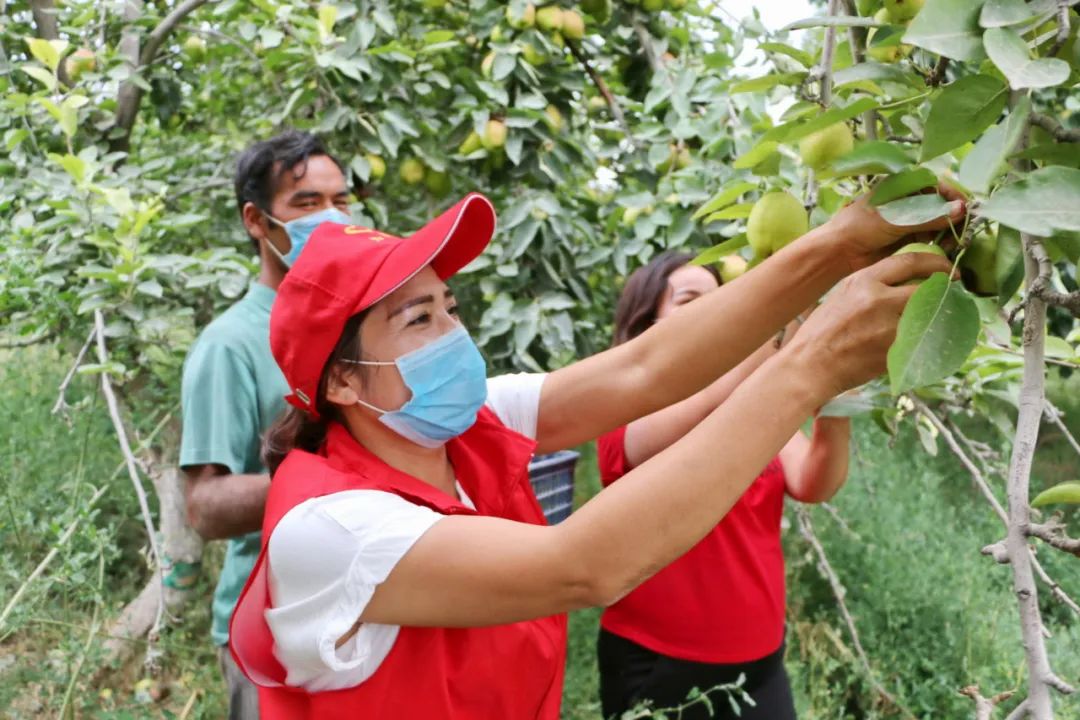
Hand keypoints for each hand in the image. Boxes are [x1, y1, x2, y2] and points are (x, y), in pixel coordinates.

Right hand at [783, 251, 954, 403]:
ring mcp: (887, 326)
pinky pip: (920, 340)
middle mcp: (878, 299)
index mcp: (863, 281)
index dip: (936, 263)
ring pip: (927, 315)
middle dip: (944, 289)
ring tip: (940, 318)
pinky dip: (926, 340)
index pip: (910, 261)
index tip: (948, 269)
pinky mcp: (893, 350)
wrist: (809, 366)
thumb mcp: (842, 296)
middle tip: (951, 293)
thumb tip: (902, 282)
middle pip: (926, 287)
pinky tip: (925, 342)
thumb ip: (870, 286)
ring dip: (937, 316)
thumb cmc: (819, 332)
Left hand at [823, 182, 966, 271]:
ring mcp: (910, 219)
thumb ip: (928, 217)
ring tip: (953, 242)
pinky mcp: (909, 238)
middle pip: (941, 204)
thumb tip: (961, 209)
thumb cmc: (860, 226)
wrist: (840, 251)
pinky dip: (940, 242)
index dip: (952, 194)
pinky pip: (932, 237)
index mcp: (902, 185)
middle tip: (963, 229)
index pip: (936, 184)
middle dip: (954, 216)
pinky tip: (945, 249)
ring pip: (939, 222)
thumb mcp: (895, 219)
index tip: (965, 207)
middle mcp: (909, 200)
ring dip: (949, 231)